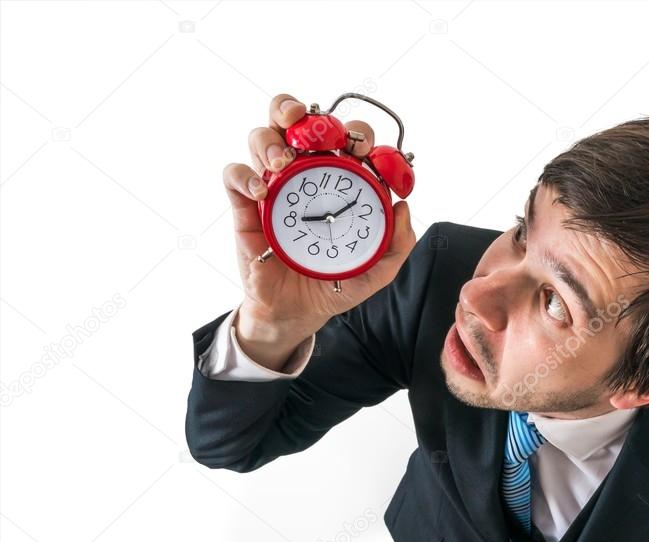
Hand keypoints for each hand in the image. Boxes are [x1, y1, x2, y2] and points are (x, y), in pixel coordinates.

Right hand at [221, 92, 416, 341]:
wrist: (297, 313)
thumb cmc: (335, 283)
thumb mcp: (377, 271)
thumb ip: (397, 244)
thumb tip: (403, 207)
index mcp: (337, 181)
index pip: (343, 138)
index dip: (354, 132)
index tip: (365, 148)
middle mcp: (303, 175)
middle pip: (295, 121)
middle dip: (300, 112)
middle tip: (316, 133)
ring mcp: (273, 186)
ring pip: (262, 137)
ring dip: (271, 141)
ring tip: (282, 164)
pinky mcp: (245, 206)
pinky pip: (234, 174)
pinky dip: (244, 175)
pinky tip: (260, 192)